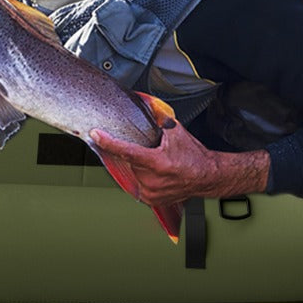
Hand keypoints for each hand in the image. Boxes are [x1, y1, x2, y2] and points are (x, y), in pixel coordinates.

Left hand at [88, 118, 269, 205]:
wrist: (207, 176)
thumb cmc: (193, 155)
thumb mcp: (175, 132)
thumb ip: (158, 117)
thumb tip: (144, 103)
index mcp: (157, 163)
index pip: (127, 151)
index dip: (109, 142)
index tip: (96, 135)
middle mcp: (153, 180)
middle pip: (131, 161)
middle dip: (139, 154)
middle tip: (155, 153)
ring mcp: (152, 192)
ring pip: (133, 173)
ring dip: (141, 167)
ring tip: (160, 166)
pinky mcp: (152, 200)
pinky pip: (138, 184)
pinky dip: (144, 177)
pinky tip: (158, 175)